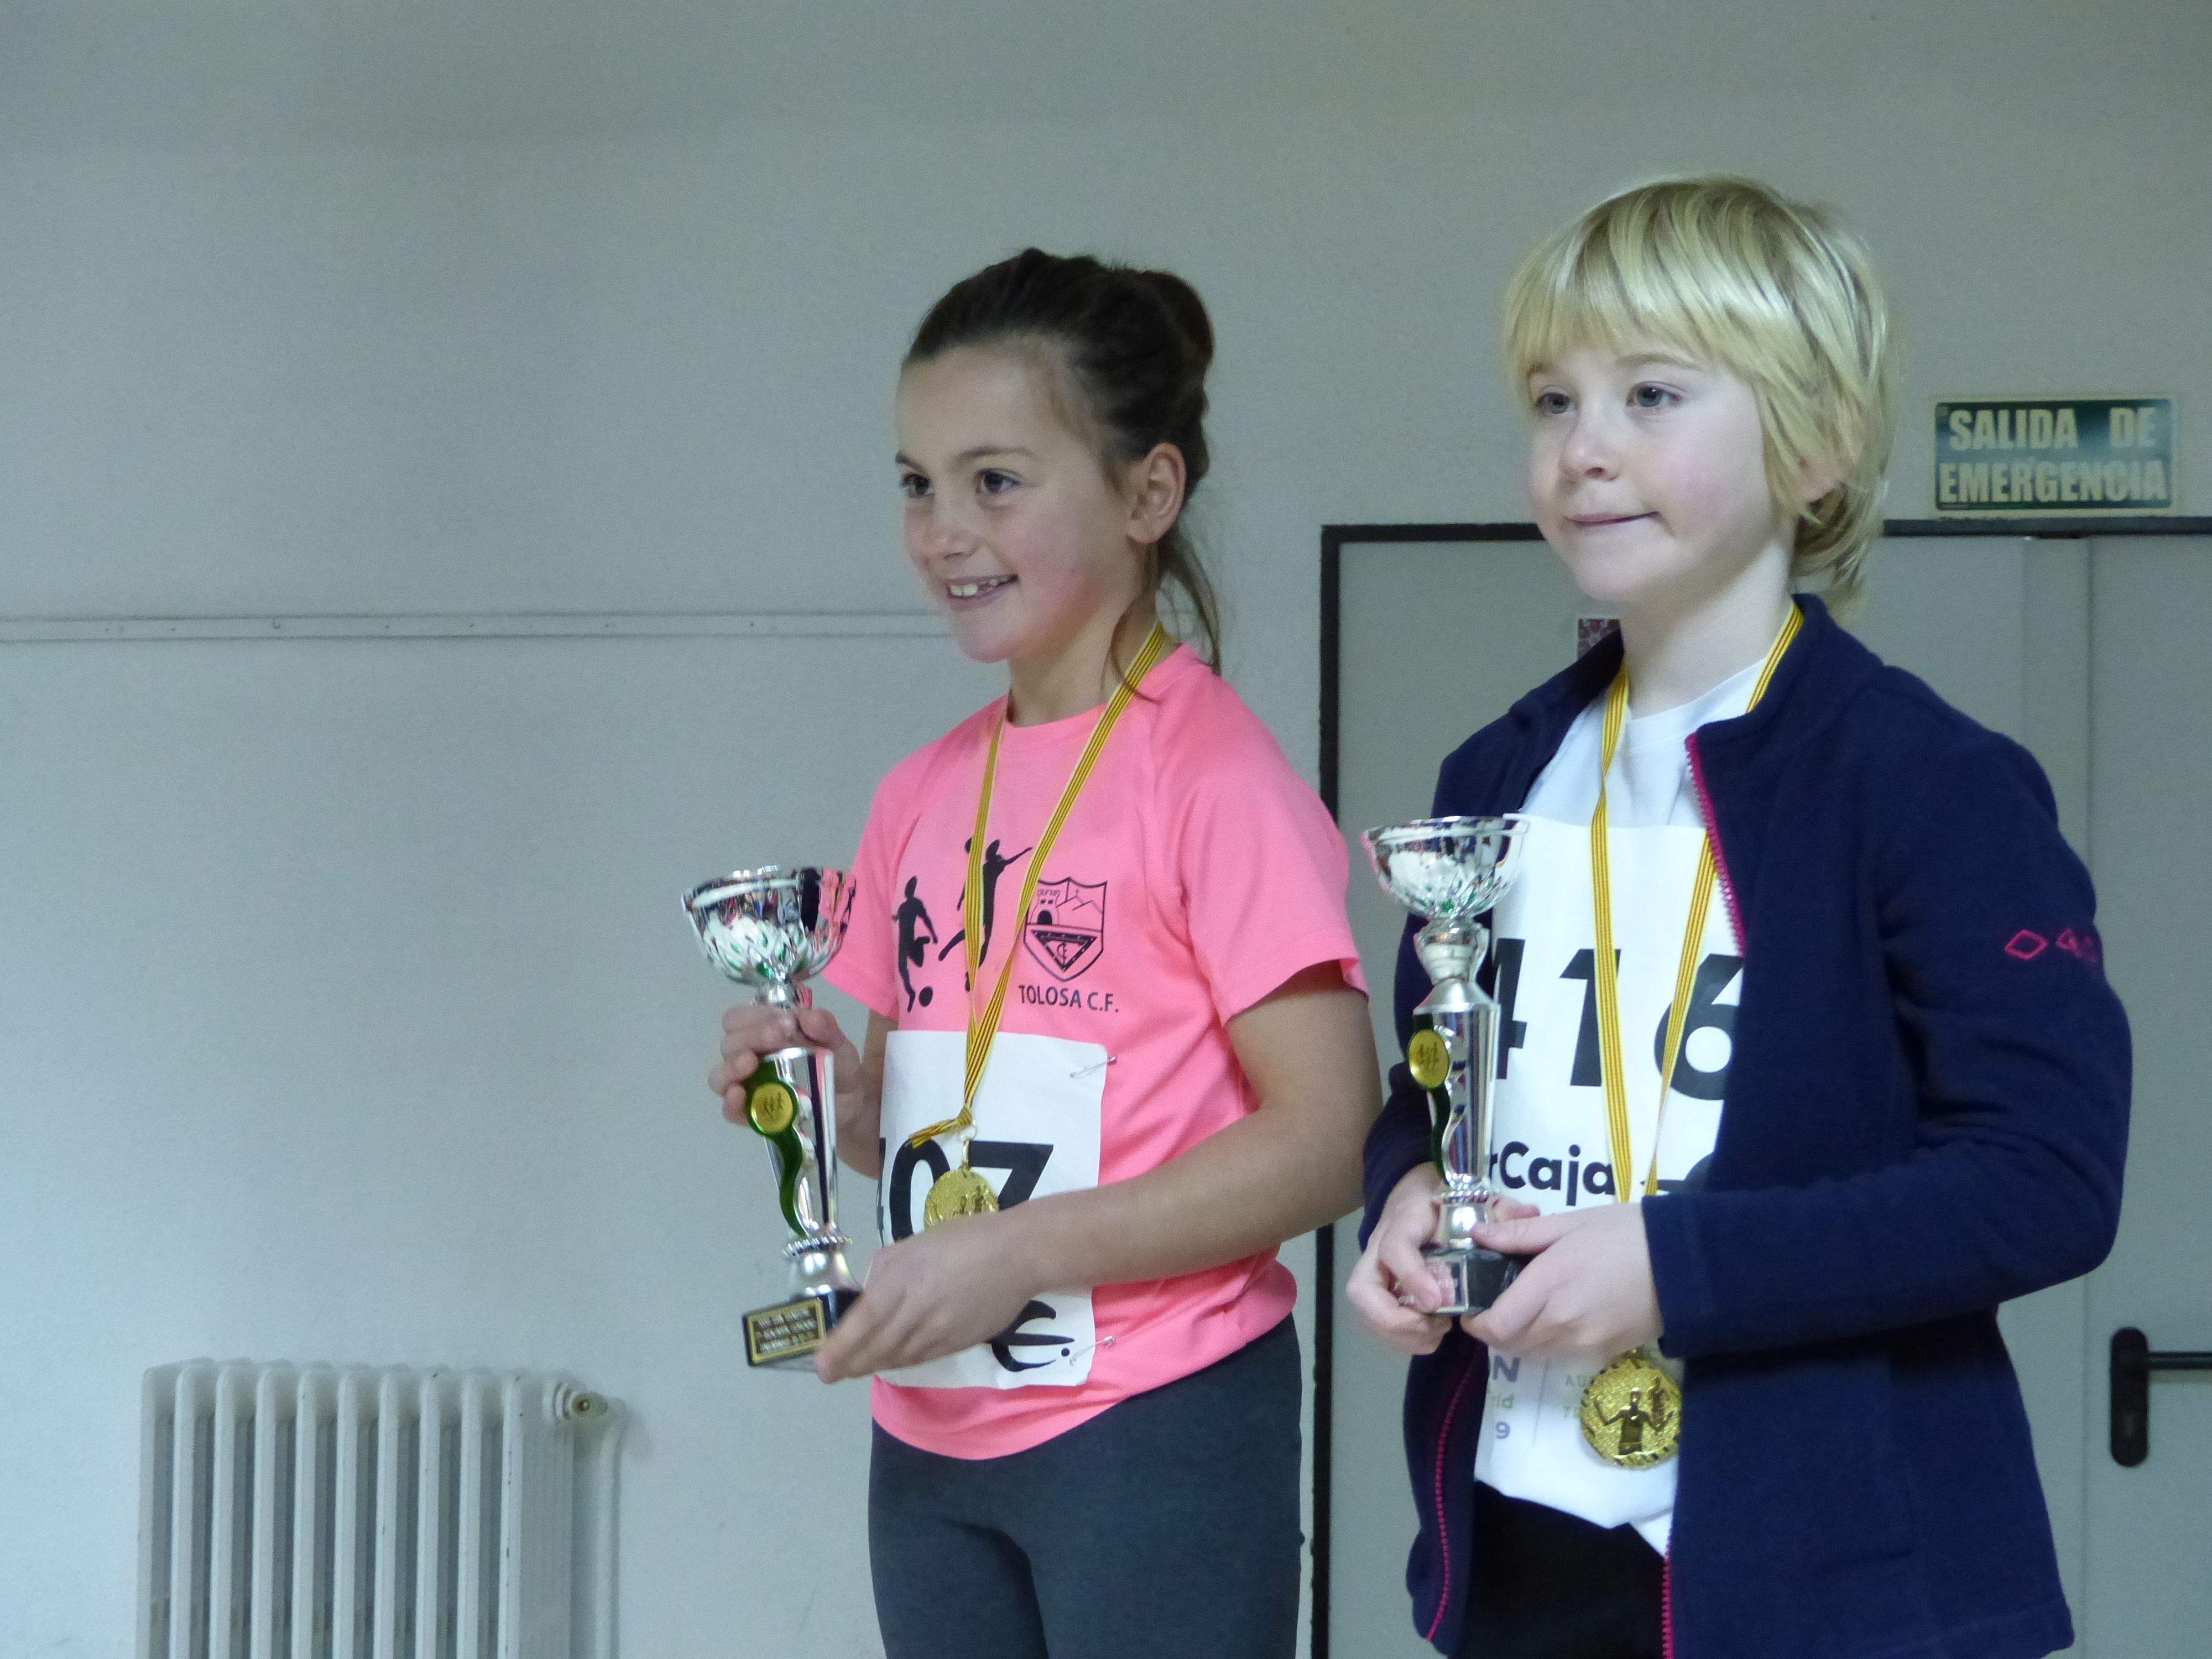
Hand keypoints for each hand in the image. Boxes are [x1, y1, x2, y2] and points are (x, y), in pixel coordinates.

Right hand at [710, 1003, 856, 1117]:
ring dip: (731, 1066)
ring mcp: (747, 1087)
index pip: (739, 1018)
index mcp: (762, 1032)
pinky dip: (731, 1103)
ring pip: (720, 1076)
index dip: (755, 1016)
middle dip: (751, 1036)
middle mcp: (748, 1056)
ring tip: (750, 1063)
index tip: (786, 1022)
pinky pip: (730, 1111)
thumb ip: (825, 1027)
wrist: (850, 1103)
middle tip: (780, 1037)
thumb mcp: (836, 1042)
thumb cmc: (835, 1065)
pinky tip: (739, 1094)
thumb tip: (809, 1017)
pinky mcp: (752, 1115)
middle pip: (729, 1043)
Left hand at [814, 1214, 1038, 1381]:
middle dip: (850, 1364)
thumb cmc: (963, 1239)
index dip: (840, 1348)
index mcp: (904, 1279)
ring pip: (899, 1358)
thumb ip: (885, 1270)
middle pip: (878, 1348)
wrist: (1017, 1255)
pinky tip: (892, 1359)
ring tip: (857, 1367)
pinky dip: (901, 1362)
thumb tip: (869, 1295)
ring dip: (874, 1365)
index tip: (821, 1365)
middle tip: (832, 1372)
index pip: (865, 1322)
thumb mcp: (914, 1243)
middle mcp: (919, 1311)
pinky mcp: (958, 1343)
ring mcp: (940, 1331)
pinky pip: (922, 1358)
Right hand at [1346, 1168, 1536, 1352]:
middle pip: (1362, 1289)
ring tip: (1439, 1330)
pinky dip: (1405, 1339)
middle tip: (1433, 1325)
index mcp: (1405, 1221)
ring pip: (1368, 1313)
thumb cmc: (1448, 1201)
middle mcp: (1380, 1248)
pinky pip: (1379, 1325)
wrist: (1420, 1197)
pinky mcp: (1381, 1293)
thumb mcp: (1476, 1197)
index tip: (1438, 1302)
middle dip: (1393, 1319)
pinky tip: (1435, 1332)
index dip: (1412, 1276)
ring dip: (1402, 1334)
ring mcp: (1377, 1273)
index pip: (1395, 1247)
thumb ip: (1500, 1208)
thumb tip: (1528, 1214)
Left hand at [1459, 1202, 1662, 1360]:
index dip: (1475, 1321)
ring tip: (1523, 1306)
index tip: (1471, 1304)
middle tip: (1494, 1301)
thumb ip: (1520, 1234)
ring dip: (1518, 1337)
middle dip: (1493, 1328)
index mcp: (1550, 1285)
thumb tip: (1478, 1236)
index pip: (1496, 1326)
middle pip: (1509, 1344)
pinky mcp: (1603, 1353)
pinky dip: (1546, 1342)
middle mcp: (1563, 1323)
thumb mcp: (1570, 1222)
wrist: (1686, 1265)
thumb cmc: (1625, 1234)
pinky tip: (1555, 1314)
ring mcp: (1584, 1343)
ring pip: (1532, 1352)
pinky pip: (1559, 1355)